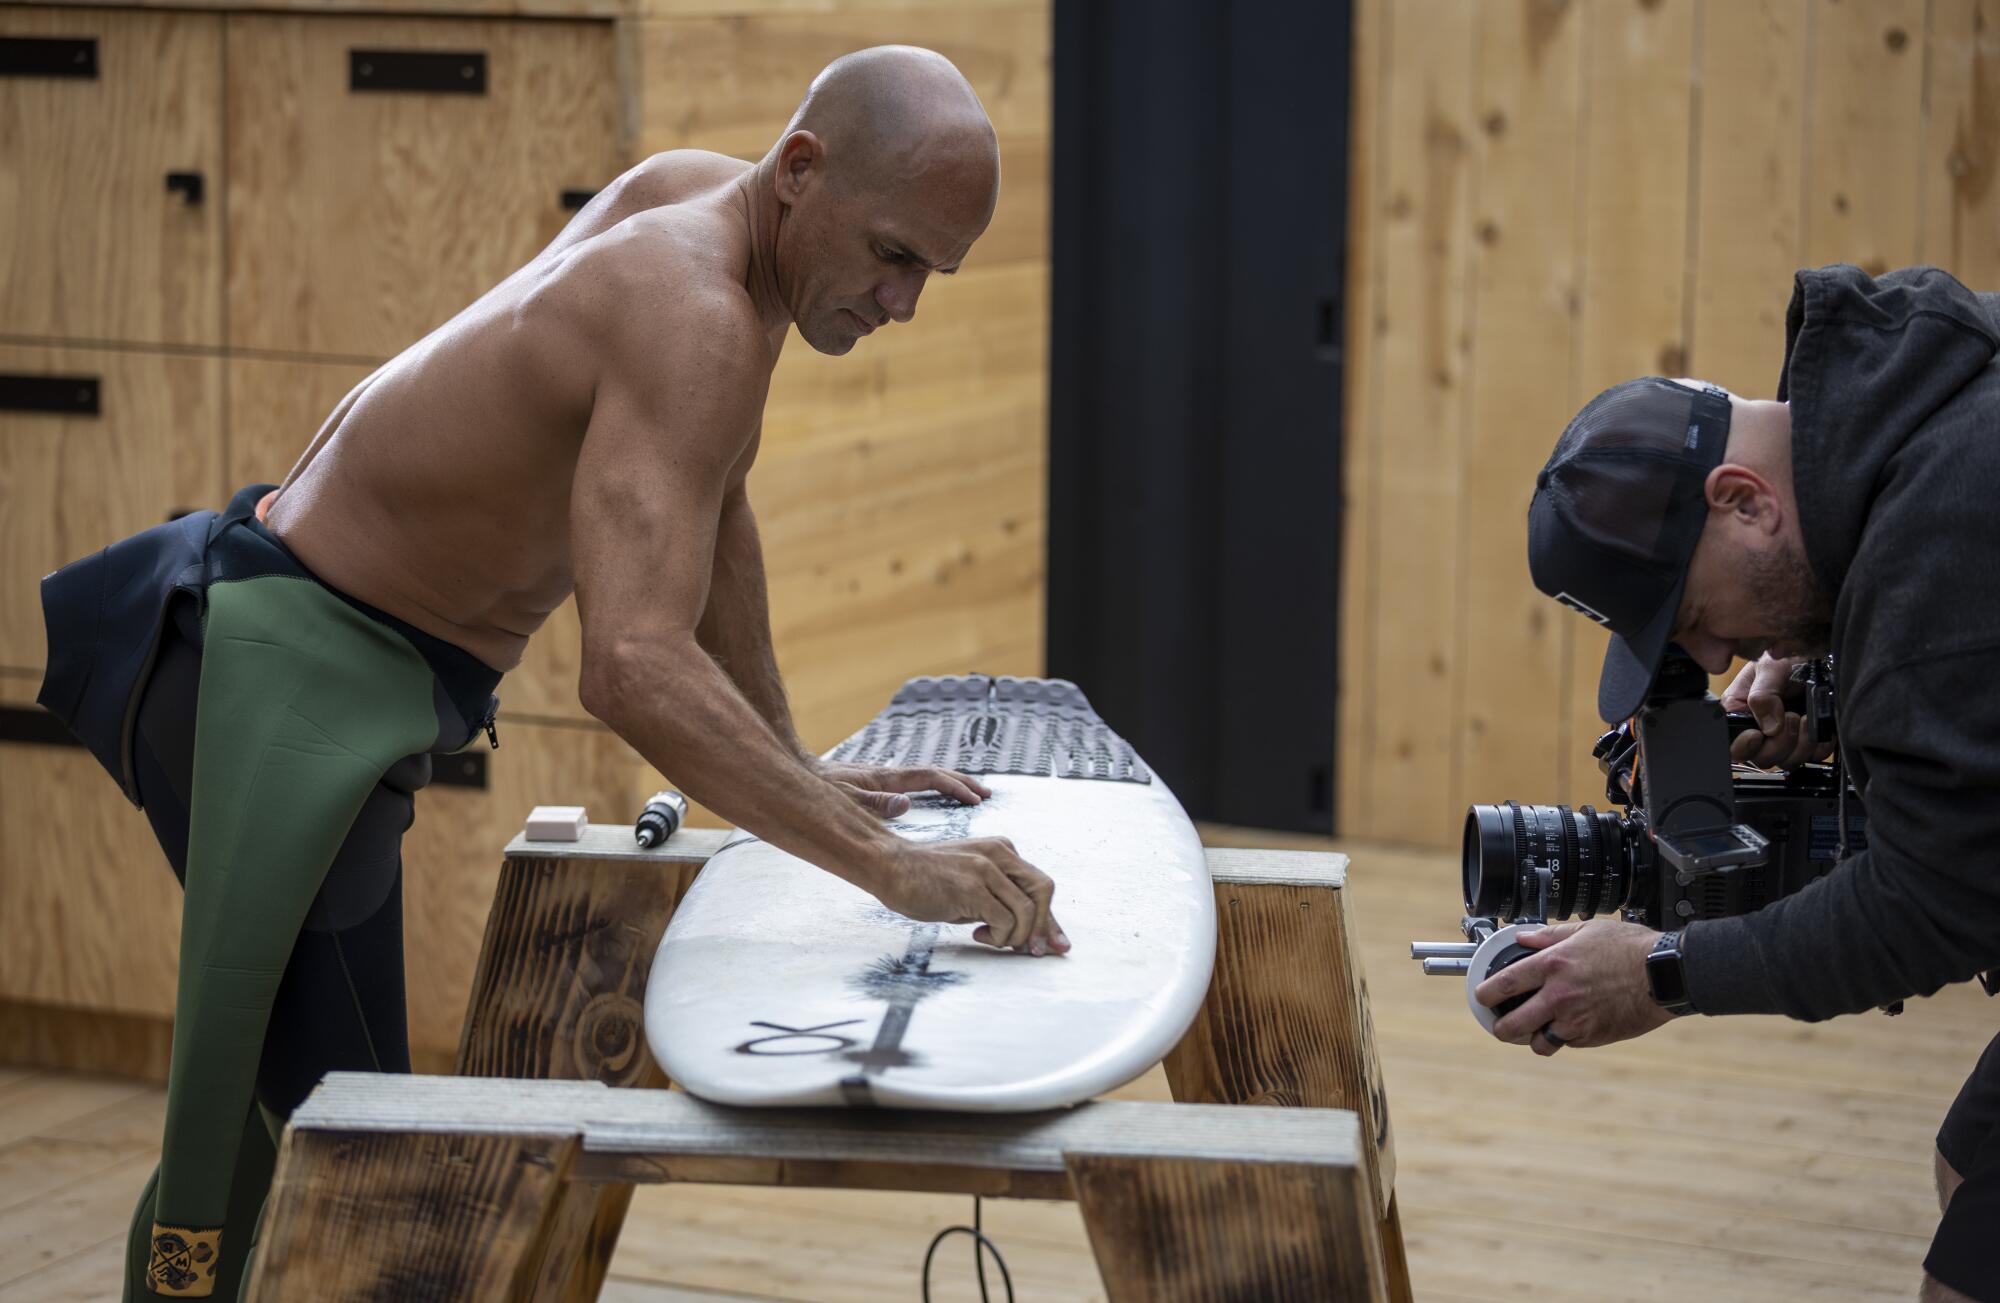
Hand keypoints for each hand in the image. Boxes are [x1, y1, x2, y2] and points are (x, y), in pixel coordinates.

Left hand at [813, 759, 991, 818]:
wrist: (800, 771)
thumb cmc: (819, 788)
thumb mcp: (844, 799)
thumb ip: (874, 804)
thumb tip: (906, 806)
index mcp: (887, 779)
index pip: (931, 778)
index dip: (956, 788)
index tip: (976, 800)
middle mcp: (890, 775)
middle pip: (935, 774)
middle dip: (962, 783)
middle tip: (986, 794)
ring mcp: (885, 778)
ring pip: (926, 777)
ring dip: (950, 784)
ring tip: (969, 794)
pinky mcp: (877, 784)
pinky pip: (915, 783)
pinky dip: (933, 787)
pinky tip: (934, 797)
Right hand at [870, 836, 1069, 955]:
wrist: (890, 867)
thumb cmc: (927, 880)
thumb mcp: (971, 885)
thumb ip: (999, 901)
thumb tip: (1029, 935)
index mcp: (1002, 850)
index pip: (1040, 885)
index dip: (1050, 918)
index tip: (1056, 944)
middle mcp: (1000, 854)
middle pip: (1044, 891)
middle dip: (1044, 926)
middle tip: (1034, 951)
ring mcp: (986, 868)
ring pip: (1027, 910)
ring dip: (1017, 936)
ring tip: (992, 940)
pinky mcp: (972, 886)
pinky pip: (1005, 920)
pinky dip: (999, 936)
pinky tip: (977, 935)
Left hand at [1474, 919, 1672, 1054]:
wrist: (1665, 975)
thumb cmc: (1631, 949)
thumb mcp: (1586, 931)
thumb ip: (1549, 936)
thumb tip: (1524, 938)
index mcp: (1554, 966)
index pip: (1505, 983)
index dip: (1486, 993)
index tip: (1481, 996)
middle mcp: (1559, 996)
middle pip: (1512, 1025)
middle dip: (1500, 1028)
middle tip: (1500, 1024)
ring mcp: (1576, 1020)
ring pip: (1539, 1042)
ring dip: (1533, 1038)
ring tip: (1535, 1029)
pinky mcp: (1593, 1037)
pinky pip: (1567, 1043)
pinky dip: (1564, 1038)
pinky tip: (1569, 1025)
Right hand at [1721, 653, 1833, 766]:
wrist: (1823, 655)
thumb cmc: (1791, 654)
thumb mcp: (1771, 667)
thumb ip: (1763, 695)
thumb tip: (1769, 727)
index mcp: (1739, 712)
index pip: (1731, 746)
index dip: (1744, 747)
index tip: (1758, 734)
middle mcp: (1759, 728)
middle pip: (1762, 758)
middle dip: (1780, 742)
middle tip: (1791, 716)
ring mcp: (1784, 737)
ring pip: (1788, 761)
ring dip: (1801, 743)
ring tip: (1807, 717)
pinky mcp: (1807, 740)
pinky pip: (1814, 756)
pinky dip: (1820, 744)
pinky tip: (1819, 724)